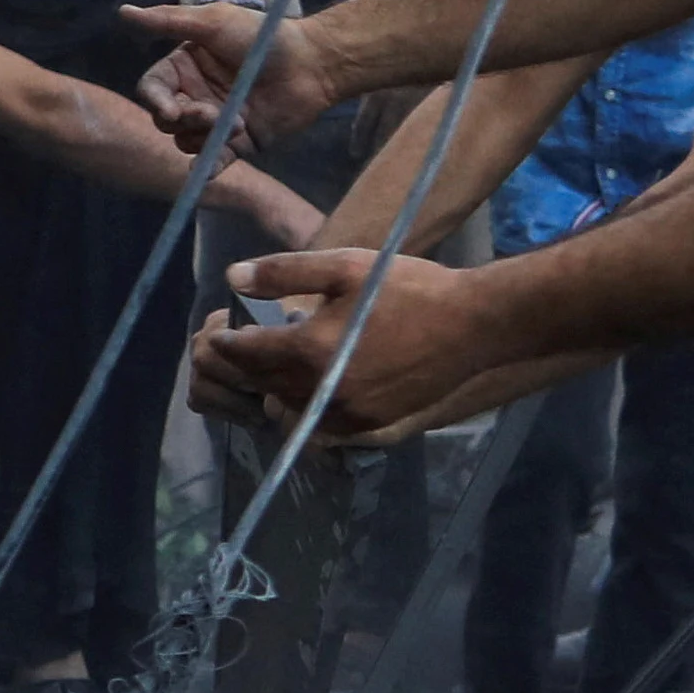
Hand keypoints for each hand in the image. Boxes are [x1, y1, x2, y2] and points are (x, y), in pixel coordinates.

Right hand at [119, 1, 326, 160]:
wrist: (312, 63)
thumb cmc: (262, 37)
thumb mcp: (213, 22)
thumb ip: (168, 21)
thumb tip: (121, 12)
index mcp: (184, 68)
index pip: (152, 90)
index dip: (155, 102)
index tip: (172, 110)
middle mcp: (195, 95)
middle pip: (166, 120)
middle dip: (184, 120)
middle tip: (211, 113)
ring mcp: (216, 121)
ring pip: (187, 141)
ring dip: (204, 136)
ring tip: (235, 124)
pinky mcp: (238, 143)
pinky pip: (214, 161)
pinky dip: (207, 168)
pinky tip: (203, 172)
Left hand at [190, 246, 494, 444]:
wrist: (475, 325)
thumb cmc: (410, 288)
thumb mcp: (345, 266)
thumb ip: (284, 272)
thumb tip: (231, 277)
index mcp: (311, 349)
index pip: (247, 353)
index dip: (226, 343)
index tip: (218, 333)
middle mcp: (323, 390)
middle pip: (263, 384)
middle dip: (246, 366)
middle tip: (240, 349)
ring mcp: (348, 415)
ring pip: (288, 408)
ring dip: (273, 388)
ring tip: (275, 364)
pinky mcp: (370, 427)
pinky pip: (320, 425)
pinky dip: (306, 407)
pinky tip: (311, 385)